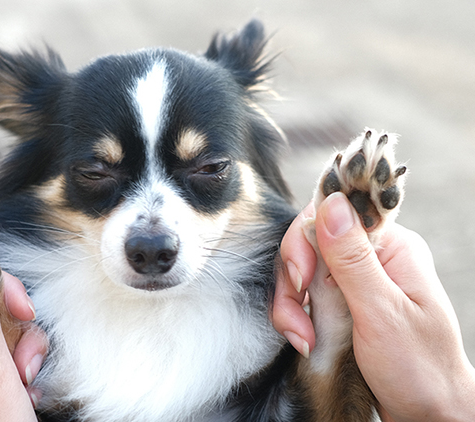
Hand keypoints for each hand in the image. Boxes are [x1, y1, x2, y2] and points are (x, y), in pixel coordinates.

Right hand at [273, 193, 474, 421]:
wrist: (427, 414)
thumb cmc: (420, 368)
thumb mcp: (382, 313)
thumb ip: (353, 258)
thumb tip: (331, 202)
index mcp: (392, 246)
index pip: (333, 214)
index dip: (305, 241)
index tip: (301, 279)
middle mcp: (372, 257)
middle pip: (308, 243)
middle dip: (293, 281)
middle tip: (297, 321)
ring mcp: (355, 280)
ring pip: (300, 270)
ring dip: (290, 306)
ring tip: (302, 340)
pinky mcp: (341, 302)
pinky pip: (304, 294)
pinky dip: (295, 317)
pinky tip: (305, 341)